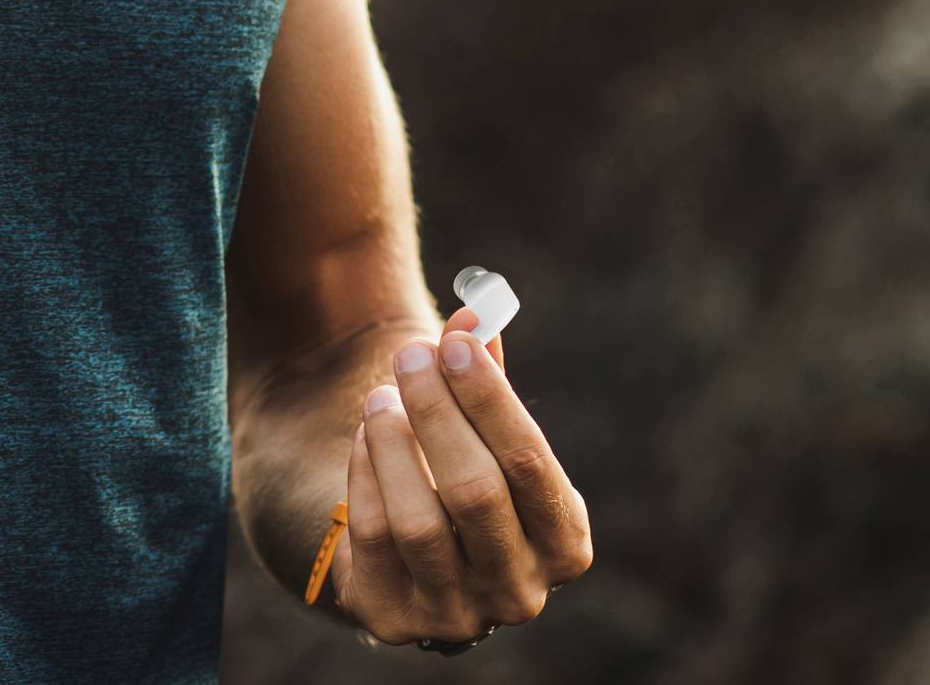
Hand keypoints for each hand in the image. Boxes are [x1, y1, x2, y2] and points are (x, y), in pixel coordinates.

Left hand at [332, 303, 594, 645]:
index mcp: (563, 542)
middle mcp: (520, 589)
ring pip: (419, 521)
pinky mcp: (396, 617)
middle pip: (476, 491)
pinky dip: (366, 477)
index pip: (531, 465)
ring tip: (380, 396)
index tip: (455, 343)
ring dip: (394, 443)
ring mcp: (458, 613)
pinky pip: (374, 538)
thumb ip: (484, 377)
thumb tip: (473, 311)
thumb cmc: (467, 475)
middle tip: (410, 355)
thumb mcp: (486, 432)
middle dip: (438, 413)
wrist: (415, 557)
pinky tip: (365, 437)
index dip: (491, 400)